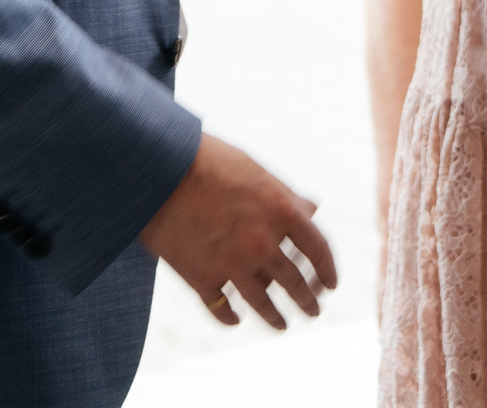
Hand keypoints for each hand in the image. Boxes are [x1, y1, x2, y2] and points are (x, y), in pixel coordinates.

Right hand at [140, 132, 337, 330]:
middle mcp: (262, 242)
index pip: (318, 249)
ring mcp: (231, 264)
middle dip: (308, 301)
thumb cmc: (208, 161)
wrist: (156, 170)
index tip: (330, 285)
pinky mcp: (200, 278)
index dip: (328, 270)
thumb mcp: (256, 170)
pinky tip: (236, 320)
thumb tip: (314, 208)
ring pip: (263, 304)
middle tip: (313, 311)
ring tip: (282, 325)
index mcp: (281, 211)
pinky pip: (222, 308)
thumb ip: (286, 194)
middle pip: (296, 283)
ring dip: (276, 318)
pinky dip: (230, 318)